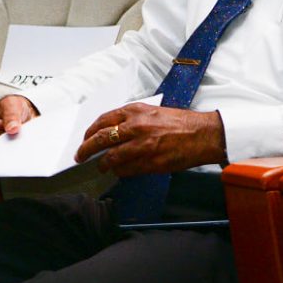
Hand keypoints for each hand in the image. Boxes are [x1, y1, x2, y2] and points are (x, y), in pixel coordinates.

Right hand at [0, 95, 38, 160]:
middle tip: (1, 160)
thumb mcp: (11, 105)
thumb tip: (12, 128)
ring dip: (3, 161)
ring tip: (13, 155)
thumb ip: (11, 115)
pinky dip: (12, 160)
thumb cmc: (12, 104)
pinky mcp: (8, 150)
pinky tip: (20, 155)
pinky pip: (8, 159)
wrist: (27, 109)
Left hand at [76, 104, 226, 176]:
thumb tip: (111, 132)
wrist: (203, 134)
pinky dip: (120, 171)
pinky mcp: (151, 162)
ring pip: (111, 157)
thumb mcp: (152, 111)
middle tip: (80, 156)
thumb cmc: (179, 123)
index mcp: (135, 111)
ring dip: (102, 164)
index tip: (85, 139)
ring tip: (100, 166)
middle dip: (86, 149)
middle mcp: (136, 126)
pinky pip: (127, 170)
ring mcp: (143, 146)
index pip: (103, 121)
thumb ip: (131, 120)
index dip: (90, 132)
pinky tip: (119, 171)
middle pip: (101, 139)